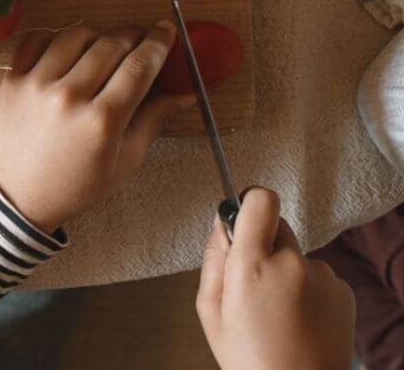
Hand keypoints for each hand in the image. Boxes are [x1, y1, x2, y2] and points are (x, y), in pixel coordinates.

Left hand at [0, 21, 193, 232]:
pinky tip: (68, 47)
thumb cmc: (75, 186)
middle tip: (142, 37)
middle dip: (133, 35)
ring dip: (98, 34)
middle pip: (110, 44)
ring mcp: (37, 84)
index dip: (158, 42)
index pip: (138, 66)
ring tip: (106, 45)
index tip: (166, 29)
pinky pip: (37, 38)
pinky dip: (56, 35)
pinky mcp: (13, 78)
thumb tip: (185, 93)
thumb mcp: (124, 162)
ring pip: (75, 34)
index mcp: (101, 121)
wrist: (17, 196)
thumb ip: (153, 120)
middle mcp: (68, 96)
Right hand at [196, 188, 354, 369]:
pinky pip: (318, 274)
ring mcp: (323, 278)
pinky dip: (309, 288)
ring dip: (288, 270)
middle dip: (264, 245)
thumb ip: (213, 256)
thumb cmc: (250, 358)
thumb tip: (222, 220)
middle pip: (276, 225)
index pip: (260, 200)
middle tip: (256, 282)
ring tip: (281, 310)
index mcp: (253, 266)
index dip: (250, 203)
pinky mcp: (343, 292)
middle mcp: (292, 264)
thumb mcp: (210, 309)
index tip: (244, 218)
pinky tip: (300, 318)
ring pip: (297, 253)